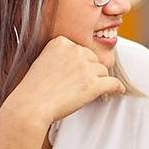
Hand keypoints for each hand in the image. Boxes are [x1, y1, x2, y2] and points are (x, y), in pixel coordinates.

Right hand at [3, 36, 124, 127]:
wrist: (30, 106)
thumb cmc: (34, 89)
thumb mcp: (44, 62)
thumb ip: (62, 56)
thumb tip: (84, 61)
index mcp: (61, 42)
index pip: (81, 50)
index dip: (79, 64)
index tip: (71, 75)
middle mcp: (75, 51)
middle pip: (93, 60)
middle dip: (89, 72)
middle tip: (76, 86)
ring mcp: (85, 67)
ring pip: (103, 72)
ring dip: (97, 82)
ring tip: (83, 93)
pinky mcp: (94, 84)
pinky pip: (114, 83)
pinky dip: (116, 88)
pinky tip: (118, 91)